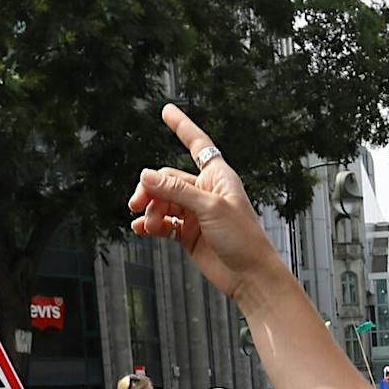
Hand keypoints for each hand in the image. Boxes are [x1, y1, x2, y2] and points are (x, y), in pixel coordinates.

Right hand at [128, 105, 281, 301]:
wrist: (251, 278)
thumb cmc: (243, 240)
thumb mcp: (210, 209)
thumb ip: (176, 190)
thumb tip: (145, 175)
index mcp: (219, 177)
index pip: (198, 145)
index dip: (182, 127)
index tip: (166, 110)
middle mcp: (206, 192)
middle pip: (167, 179)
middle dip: (150, 189)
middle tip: (136, 204)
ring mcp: (196, 213)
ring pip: (162, 201)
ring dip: (150, 209)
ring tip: (145, 223)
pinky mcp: (189, 233)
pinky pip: (163, 222)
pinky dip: (151, 225)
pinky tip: (140, 230)